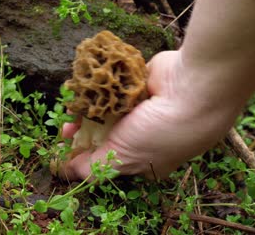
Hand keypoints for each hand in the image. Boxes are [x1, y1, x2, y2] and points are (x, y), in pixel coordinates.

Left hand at [59, 50, 233, 180]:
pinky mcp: (136, 84)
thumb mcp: (124, 158)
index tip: (67, 153)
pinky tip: (78, 92)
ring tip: (68, 112)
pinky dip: (93, 90)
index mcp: (146, 159)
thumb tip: (69, 171)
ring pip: (105, 110)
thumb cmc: (160, 133)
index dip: (88, 158)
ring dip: (85, 111)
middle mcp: (144, 134)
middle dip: (82, 134)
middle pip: (105, 135)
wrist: (190, 90)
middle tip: (64, 131)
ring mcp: (141, 108)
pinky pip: (108, 88)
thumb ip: (94, 166)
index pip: (111, 161)